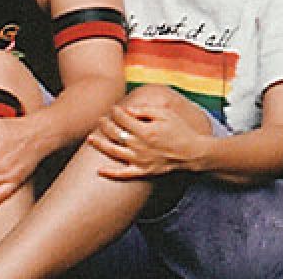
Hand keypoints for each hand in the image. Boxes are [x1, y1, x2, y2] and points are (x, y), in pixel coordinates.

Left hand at [87, 96, 210, 179]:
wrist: (192, 153)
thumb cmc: (180, 130)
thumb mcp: (166, 114)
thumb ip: (145, 110)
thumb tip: (127, 109)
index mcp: (145, 130)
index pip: (123, 119)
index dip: (116, 112)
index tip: (113, 108)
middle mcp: (139, 146)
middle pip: (115, 133)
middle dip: (105, 124)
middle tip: (100, 119)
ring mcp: (139, 160)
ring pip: (113, 152)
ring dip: (100, 145)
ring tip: (90, 138)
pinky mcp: (142, 172)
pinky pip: (122, 174)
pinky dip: (110, 173)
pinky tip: (99, 170)